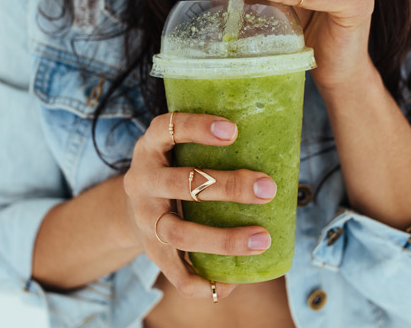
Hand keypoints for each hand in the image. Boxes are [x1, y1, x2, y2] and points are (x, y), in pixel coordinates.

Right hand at [122, 112, 278, 299]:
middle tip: (268, 188)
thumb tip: (281, 152)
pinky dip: (203, 282)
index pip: (166, 128)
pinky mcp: (149, 251)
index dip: (196, 128)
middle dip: (228, 187)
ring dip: (223, 239)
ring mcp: (143, 219)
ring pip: (179, 233)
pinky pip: (175, 273)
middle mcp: (141, 181)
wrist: (128, 209)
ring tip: (261, 239)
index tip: (233, 131)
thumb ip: (212, 148)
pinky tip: (231, 282)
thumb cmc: (174, 171)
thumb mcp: (178, 150)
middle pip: (181, 184)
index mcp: (150, 148)